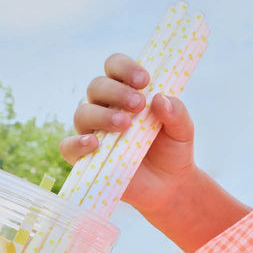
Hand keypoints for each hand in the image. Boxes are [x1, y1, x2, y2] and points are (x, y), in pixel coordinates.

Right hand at [61, 53, 196, 216]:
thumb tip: (160, 98)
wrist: (170, 185)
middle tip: (138, 104)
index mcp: (126, 92)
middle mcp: (105, 107)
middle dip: (117, 92)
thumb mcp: (182, 129)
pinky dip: (78, 143)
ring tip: (125, 125)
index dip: (125, 67)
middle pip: (97, 86)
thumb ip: (176, 112)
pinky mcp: (85, 157)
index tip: (144, 80)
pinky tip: (95, 143)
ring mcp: (93, 131)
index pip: (115, 67)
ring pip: (83, 112)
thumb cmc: (173, 149)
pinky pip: (69, 146)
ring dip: (102, 115)